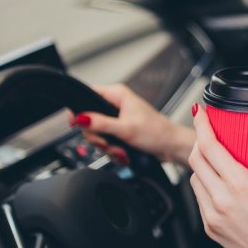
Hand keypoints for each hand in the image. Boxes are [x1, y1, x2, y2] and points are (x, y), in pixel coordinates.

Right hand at [72, 84, 193, 164]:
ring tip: (119, 151)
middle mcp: (116, 104)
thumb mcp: (125, 129)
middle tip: (106, 143)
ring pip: (97, 132)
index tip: (77, 124)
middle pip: (89, 118)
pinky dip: (112, 149)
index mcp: (117, 94)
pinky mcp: (120, 130)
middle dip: (96, 136)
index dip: (79, 109)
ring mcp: (117, 118)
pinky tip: (122, 153)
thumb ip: (101, 124)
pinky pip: (106, 140)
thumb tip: (80, 119)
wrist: (171, 147)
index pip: (88, 94)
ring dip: (106, 146)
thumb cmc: (156, 133)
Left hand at [189, 106, 247, 247]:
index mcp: (240, 185)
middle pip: (196, 159)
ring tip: (216, 158)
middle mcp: (221, 200)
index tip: (201, 113)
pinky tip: (220, 184)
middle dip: (200, 141)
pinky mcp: (209, 228)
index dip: (202, 125)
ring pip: (194, 179)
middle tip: (210, 132)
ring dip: (201, 164)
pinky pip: (200, 198)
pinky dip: (205, 185)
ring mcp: (212, 216)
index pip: (210, 147)